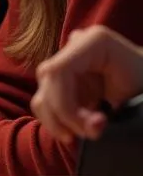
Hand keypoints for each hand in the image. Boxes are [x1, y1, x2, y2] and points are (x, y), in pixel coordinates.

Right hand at [33, 26, 142, 141]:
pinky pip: (46, 101)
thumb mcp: (138, 99)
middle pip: (47, 82)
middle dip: (64, 114)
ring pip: (42, 93)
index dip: (63, 103)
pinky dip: (58, 120)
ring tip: (89, 132)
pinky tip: (79, 128)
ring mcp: (67, 61)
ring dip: (60, 120)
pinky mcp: (64, 78)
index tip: (85, 128)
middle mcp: (76, 46)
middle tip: (92, 134)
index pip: (57, 70)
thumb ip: (115, 111)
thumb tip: (93, 126)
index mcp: (95, 42)